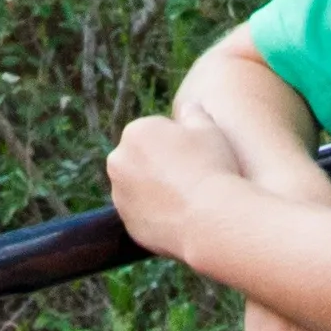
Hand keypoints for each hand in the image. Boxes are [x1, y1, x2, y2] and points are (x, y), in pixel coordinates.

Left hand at [105, 110, 253, 252]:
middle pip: (141, 160)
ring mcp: (120, 196)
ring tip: (187, 198)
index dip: (178, 143)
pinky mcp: (128, 224)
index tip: (196, 155)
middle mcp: (118, 162)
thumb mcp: (209, 128)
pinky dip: (157, 215)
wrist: (210, 218)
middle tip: (191, 176)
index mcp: (135, 133)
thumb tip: (187, 107)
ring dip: (155, 190)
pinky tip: (181, 216)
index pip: (155, 133)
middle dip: (159, 165)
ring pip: (139, 188)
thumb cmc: (211, 167)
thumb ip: (193, 113)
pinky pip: (143, 215)